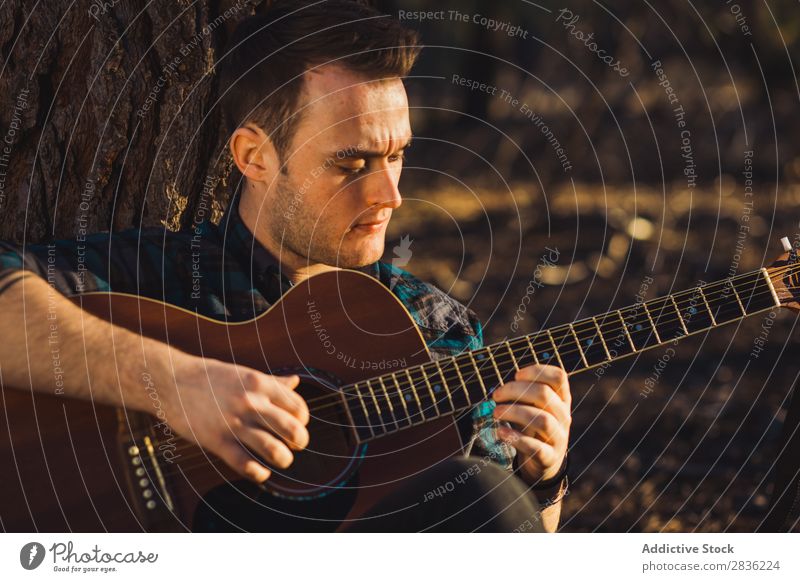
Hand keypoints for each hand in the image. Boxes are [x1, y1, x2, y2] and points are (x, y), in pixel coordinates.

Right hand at [161, 350, 309, 482]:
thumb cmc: (210, 377)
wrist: (170, 381)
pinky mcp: (216, 441)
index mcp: (260, 384)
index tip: (296, 424)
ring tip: (282, 459)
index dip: (302, 419)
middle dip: (300, 441)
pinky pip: (245, 465)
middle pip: (293, 429)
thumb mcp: (243, 374)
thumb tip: (295, 382)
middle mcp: (250, 403)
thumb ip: (272, 381)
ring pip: (273, 450)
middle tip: (295, 445)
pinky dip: (259, 474)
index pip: (298, 407)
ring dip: (284, 459)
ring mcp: (233, 423)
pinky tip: (261, 472)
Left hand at [491, 364, 570, 483]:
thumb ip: (523, 394)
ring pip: (542, 420)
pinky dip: (516, 438)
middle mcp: (564, 416)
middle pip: (545, 395)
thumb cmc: (533, 425)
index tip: (516, 375)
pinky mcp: (549, 457)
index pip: (559, 377)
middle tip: (496, 395)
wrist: (544, 461)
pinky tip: (500, 432)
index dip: (537, 371)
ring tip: (496, 413)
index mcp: (562, 399)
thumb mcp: (533, 407)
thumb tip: (501, 390)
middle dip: (515, 390)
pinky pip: (536, 447)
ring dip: (514, 413)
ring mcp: (559, 437)